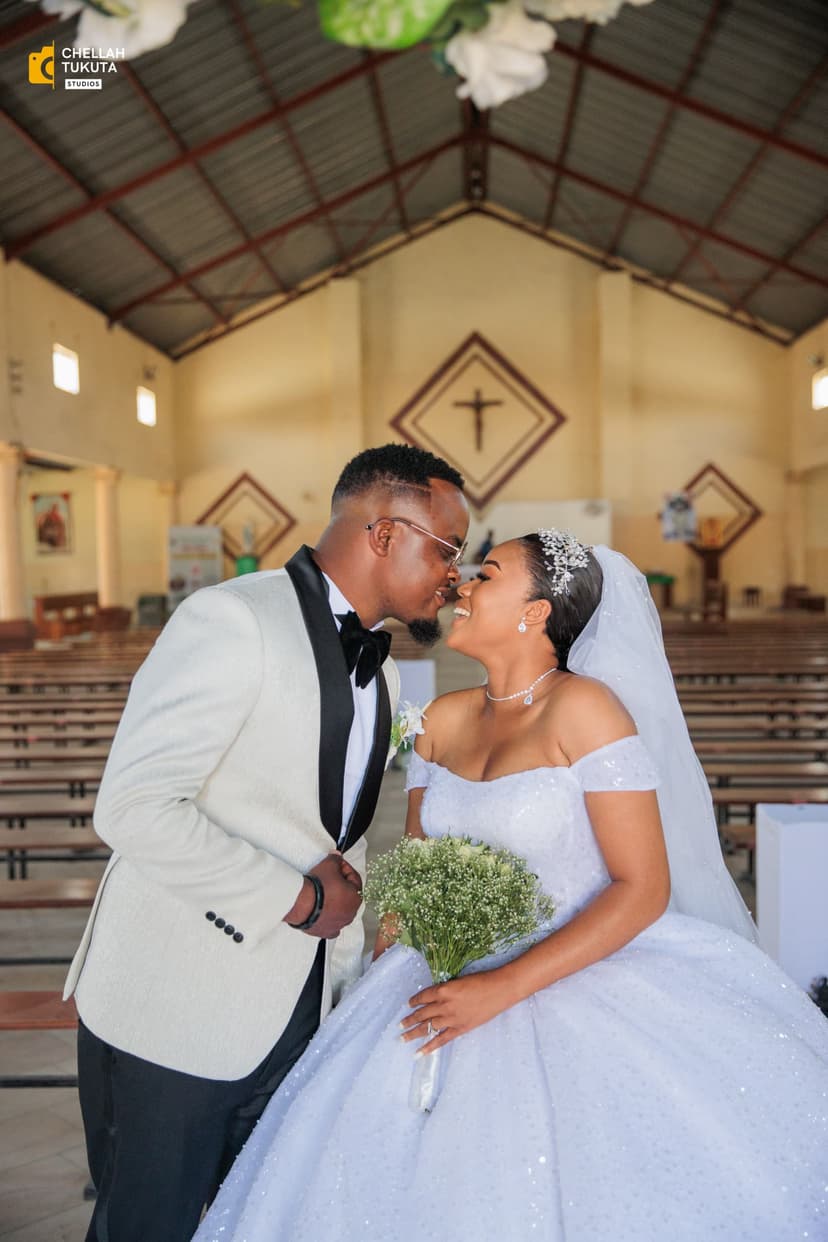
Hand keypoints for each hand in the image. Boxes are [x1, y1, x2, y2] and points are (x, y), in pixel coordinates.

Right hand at [299, 852, 362, 939]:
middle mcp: (350, 913)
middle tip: (329, 878)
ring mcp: (339, 924)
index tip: (337, 865)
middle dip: (340, 886)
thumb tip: (337, 858)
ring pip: (340, 911)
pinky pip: (330, 924)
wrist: (301, 903)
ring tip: (321, 893)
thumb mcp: (329, 864)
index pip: (354, 878)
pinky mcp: (326, 931)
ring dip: (334, 902)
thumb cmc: (317, 887)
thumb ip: (336, 859)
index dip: (345, 868)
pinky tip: (321, 911)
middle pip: (348, 895)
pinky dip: (327, 918)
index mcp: (356, 897)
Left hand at [400, 970, 515, 1053]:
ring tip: (403, 1037)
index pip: (423, 997)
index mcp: (443, 989)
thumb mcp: (459, 980)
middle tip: (399, 1025)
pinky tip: (418, 1052)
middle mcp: (444, 1005)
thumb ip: (446, 989)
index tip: (408, 1004)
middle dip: (409, 1019)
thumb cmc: (482, 980)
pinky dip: (429, 1047)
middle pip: (422, 1013)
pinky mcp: (461, 1029)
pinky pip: (441, 1040)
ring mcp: (452, 1018)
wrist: (500, 990)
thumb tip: (436, 997)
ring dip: (414, 1032)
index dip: (414, 1001)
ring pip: (428, 1027)